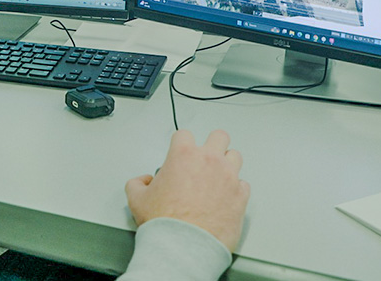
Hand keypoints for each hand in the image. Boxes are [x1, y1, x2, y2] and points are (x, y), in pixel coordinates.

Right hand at [124, 129, 249, 252]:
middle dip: (212, 144)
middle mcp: (209, 161)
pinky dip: (236, 189)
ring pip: (235, 157)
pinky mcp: (241, 196)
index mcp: (184, 155)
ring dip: (227, 164)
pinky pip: (244, 184)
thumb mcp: (137, 199)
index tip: (180, 153)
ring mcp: (228, 177)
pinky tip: (226, 197)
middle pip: (219, 136)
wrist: (184, 246)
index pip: (184, 135)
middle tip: (205, 158)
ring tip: (218, 177)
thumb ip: (138, 183)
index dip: (180, 144)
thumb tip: (144, 182)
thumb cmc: (165, 223)